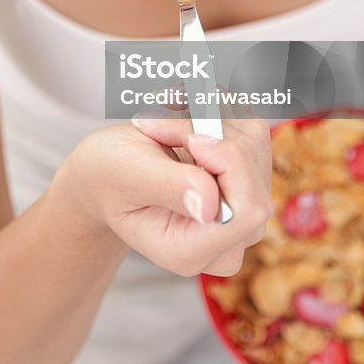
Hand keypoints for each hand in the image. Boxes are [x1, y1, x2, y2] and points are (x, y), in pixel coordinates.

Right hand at [64, 116, 272, 277]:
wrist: (110, 168)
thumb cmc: (109, 175)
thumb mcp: (127, 176)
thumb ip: (169, 189)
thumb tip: (210, 206)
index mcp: (190, 252)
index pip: (247, 213)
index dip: (230, 165)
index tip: (194, 139)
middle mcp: (225, 238)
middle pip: (254, 176)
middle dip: (212, 134)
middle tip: (163, 122)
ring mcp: (241, 207)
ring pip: (253, 144)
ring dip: (210, 118)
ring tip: (166, 121)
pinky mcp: (248, 176)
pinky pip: (250, 130)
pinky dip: (218, 112)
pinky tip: (185, 117)